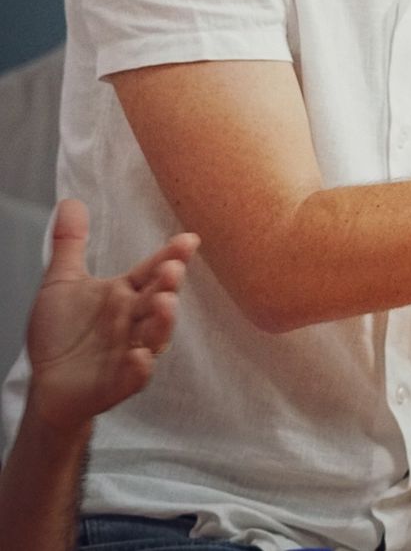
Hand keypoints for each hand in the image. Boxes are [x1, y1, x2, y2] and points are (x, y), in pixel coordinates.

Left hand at [25, 198, 198, 431]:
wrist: (48, 383)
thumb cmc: (61, 333)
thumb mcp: (62, 283)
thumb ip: (70, 244)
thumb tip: (70, 201)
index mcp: (126, 294)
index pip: (153, 270)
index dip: (172, 255)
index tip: (188, 239)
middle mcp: (134, 319)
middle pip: (158, 299)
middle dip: (168, 284)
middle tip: (172, 269)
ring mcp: (131, 350)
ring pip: (155, 335)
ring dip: (163, 321)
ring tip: (165, 303)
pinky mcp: (120, 382)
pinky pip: (136, 375)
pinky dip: (140, 367)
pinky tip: (138, 356)